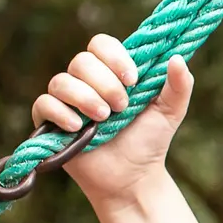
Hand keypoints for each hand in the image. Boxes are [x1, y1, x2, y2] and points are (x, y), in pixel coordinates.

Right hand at [30, 34, 193, 205]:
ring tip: (104, 118)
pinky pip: (43, 105)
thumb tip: (177, 58)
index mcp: (111, 72)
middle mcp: (86, 82)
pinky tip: (78, 127)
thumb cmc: (150, 142)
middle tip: (122, 107)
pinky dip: (60, 112)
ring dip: (84, 97)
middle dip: (104, 83)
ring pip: (61, 82)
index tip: (133, 79)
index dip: (114, 57)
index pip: (101, 44)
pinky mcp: (51, 124)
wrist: (133, 178)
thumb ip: (179, 85)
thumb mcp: (171, 112)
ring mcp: (66, 102)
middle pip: (81, 61)